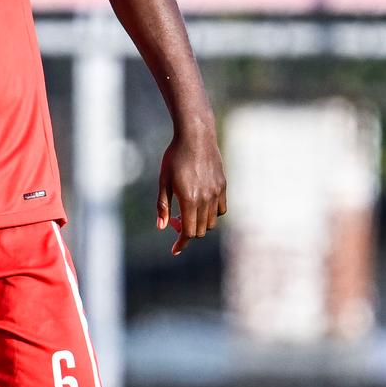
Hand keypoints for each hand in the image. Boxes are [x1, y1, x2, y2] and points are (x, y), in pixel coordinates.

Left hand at [156, 125, 226, 254]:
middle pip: (199, 230)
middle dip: (186, 232)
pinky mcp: (223, 186)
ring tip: (186, 211)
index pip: (188, 232)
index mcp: (189, 199)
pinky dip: (211, 214)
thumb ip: (163, 206)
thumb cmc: (175, 157)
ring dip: (199, 224)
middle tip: (174, 221)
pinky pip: (220, 210)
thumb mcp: (164, 181)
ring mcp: (216, 193)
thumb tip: (162, 227)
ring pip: (211, 222)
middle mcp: (205, 199)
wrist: (196, 136)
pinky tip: (201, 205)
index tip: (175, 250)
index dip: (181, 243)